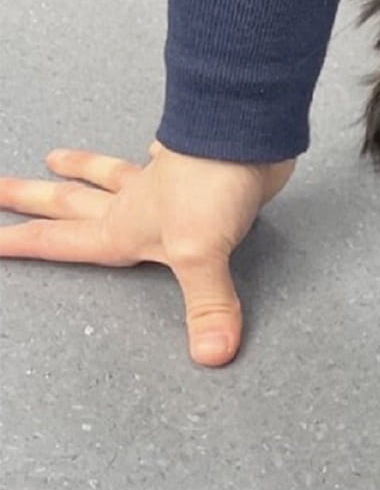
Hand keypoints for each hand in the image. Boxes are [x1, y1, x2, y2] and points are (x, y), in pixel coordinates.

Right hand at [0, 143, 294, 365]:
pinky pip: (163, 157)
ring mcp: (162, 182)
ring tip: (52, 158)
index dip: (21, 244)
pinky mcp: (194, 166)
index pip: (59, 241)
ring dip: (81, 168)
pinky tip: (150, 148)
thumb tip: (210, 355)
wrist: (246, 134)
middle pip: (69, 203)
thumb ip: (205, 306)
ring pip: (109, 175)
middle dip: (29, 200)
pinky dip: (153, 153)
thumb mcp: (201, 255)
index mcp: (122, 228)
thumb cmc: (211, 188)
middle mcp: (134, 203)